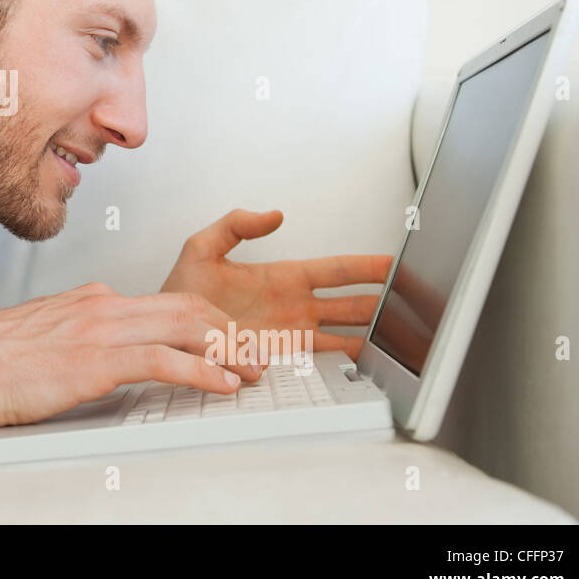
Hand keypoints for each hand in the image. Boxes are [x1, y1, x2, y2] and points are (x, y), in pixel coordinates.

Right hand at [0, 283, 265, 433]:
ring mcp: (101, 330)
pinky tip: (222, 385)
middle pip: (186, 305)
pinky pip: (165, 361)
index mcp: (88, 300)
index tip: (223, 338)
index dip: (202, 319)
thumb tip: (84, 351)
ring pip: (186, 326)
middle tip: (252, 354)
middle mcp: (101, 305)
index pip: (162, 300)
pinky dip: (203, 371)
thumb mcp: (36, 337)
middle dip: (227, 328)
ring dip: (227, 350)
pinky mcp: (97, 360)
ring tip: (250, 371)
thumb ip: (69, 336)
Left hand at [161, 209, 392, 360]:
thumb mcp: (203, 247)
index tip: (395, 263)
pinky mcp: (279, 357)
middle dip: (383, 301)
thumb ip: (235, 225)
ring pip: (345, 333)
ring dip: (372, 332)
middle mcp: (294, 306)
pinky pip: (321, 360)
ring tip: (403, 335)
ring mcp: (290, 333)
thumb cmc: (179, 290)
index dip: (366, 267)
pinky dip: (346, 361)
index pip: (336, 270)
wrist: (162, 329)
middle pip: (352, 303)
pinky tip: (367, 363)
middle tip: (415, 301)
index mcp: (284, 277)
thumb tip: (272, 215)